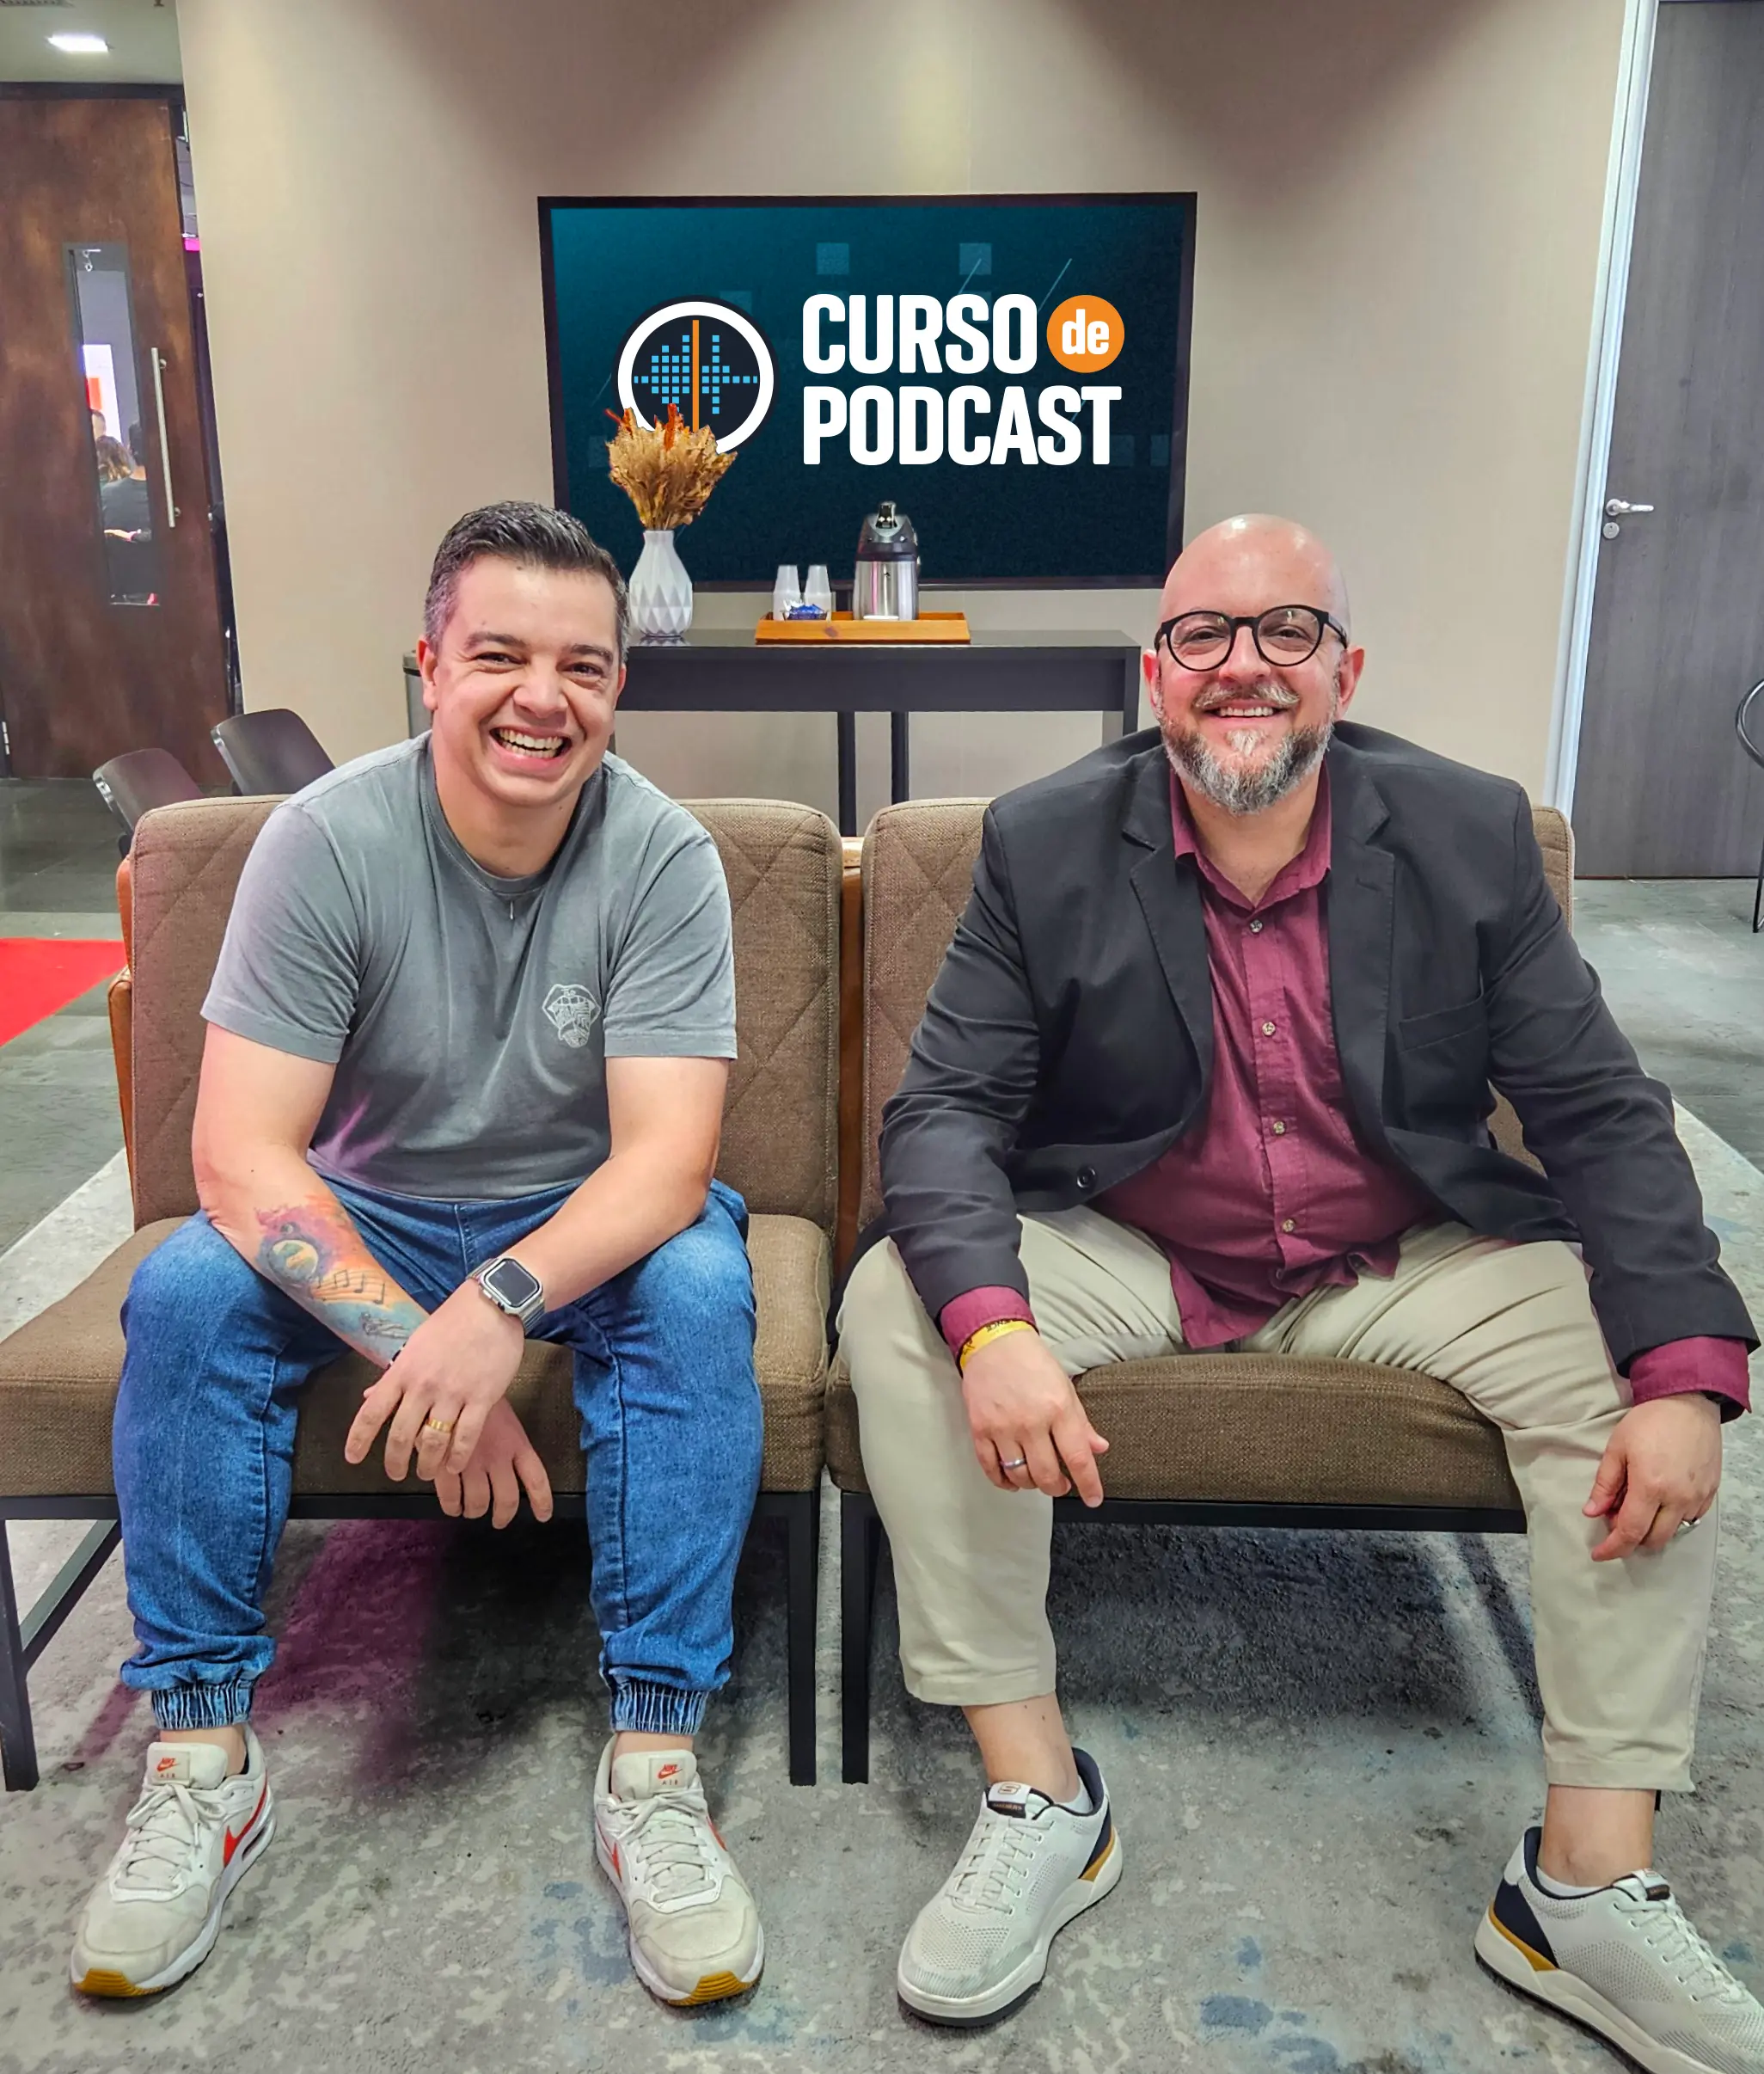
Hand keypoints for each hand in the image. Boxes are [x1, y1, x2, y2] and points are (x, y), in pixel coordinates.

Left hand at [343, 1279, 526, 1482]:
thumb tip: (371, 1397)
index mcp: (403, 1371)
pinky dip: (458, 1458)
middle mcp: (423, 1385)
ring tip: (427, 1473)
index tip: (352, 1459)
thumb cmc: (453, 1322)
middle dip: (394, 1462)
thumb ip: (395, 1374)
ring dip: (427, 1465)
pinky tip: (455, 1466)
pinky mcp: (482, 1398)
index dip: (359, 1439)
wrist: (492, 1305)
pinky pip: (466, 1438)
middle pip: (400, 1435)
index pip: (372, 1412)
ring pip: (433, 1442)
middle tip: (395, 1474)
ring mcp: (453, 1393)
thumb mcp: (416, 1344)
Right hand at [434, 1398, 553, 1527]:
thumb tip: (510, 1464)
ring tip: (470, 1510)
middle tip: (499, 1521)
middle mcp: (497, 1457)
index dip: (542, 1501)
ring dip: (474, 1511)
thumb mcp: (500, 1412)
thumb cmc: (473, 1393)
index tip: (543, 1516)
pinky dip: (452, 1506)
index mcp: (515, 1442)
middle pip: (507, 1499)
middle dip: (503, 1515)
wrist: (444, 1382)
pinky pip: (451, 1498)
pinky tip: (451, 1505)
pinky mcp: (445, 1467)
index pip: (536, 1479)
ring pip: (478, 1503)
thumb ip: (507, 1440)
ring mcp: (471, 1464)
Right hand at [960, 1330, 1108, 1505]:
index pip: (1078, 1458)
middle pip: (1047, 1475)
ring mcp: (1003, 1427)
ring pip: (1019, 1476)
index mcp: (1058, 1409)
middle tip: (1061, 1485)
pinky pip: (991, 1468)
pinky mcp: (980, 1429)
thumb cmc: (1032, 1362)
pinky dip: (1003, 1481)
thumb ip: (1081, 1423)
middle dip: (1058, 1488)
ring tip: (1036, 1477)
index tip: (1094, 1498)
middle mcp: (1031, 1422)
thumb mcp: (1065, 1388)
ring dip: (1031, 1484)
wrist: (994, 1342)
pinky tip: (1011, 1478)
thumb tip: (1098, 1448)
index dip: (1089, 1484)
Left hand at [1584, 1395, 1720, 1560]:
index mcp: (1650, 1487)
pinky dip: (1673, 1518)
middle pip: (1653, 1539)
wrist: (1688, 1403)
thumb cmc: (1649, 1421)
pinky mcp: (1710, 1492)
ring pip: (1673, 1531)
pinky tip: (1661, 1499)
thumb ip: (1605, 1484)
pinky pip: (1691, 1518)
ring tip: (1639, 1504)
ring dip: (1653, 1528)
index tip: (1599, 1554)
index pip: (1630, 1532)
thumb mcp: (1617, 1448)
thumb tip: (1592, 1511)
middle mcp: (1677, 1498)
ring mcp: (1697, 1496)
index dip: (1613, 1547)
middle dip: (1632, 1539)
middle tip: (1616, 1518)